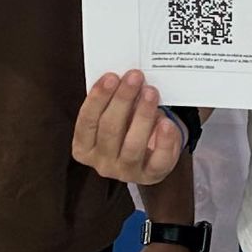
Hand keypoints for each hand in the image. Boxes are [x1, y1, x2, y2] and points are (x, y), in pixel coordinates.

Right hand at [72, 71, 185, 185]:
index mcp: (84, 147)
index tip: (111, 76)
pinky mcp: (151, 175)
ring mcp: (126, 172)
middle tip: (135, 77)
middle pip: (109, 130)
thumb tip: (123, 78)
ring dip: (143, 115)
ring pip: (133, 145)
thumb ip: (113, 98)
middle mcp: (101, 163)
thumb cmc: (125, 125)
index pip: (86, 121)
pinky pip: (158, 160)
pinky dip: (164, 140)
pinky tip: (167, 122)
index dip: (98, 98)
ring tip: (151, 92)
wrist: (148, 149)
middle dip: (123, 100)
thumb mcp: (114, 112)